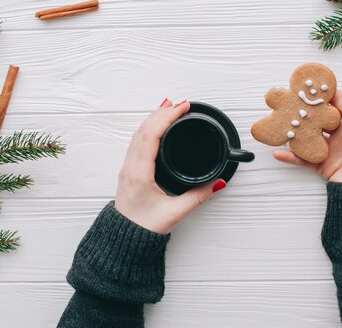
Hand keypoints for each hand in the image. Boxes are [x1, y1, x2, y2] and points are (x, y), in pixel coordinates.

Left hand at [115, 99, 225, 233]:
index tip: (181, 107)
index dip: (167, 118)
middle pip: (144, 129)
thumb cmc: (143, 227)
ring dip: (153, 118)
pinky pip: (136, 140)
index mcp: (140, 173)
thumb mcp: (175, 213)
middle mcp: (131, 166)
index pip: (151, 135)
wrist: (124, 238)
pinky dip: (147, 127)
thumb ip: (198, 197)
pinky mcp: (128, 169)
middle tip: (181, 104)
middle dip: (163, 113)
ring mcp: (127, 167)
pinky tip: (154, 124)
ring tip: (169, 107)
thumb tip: (217, 184)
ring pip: (138, 133)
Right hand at [274, 91, 341, 182]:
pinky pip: (303, 158)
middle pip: (320, 118)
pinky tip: (280, 152)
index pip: (339, 105)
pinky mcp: (321, 165)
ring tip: (281, 124)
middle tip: (291, 101)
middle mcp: (341, 136)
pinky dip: (291, 155)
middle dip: (307, 109)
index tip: (314, 86)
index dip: (327, 95)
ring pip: (308, 136)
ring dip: (296, 130)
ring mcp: (329, 149)